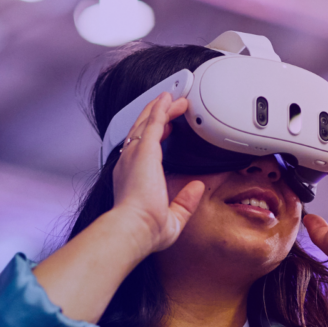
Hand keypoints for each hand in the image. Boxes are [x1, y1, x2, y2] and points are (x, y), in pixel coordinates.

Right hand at [110, 92, 205, 255]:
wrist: (134, 228)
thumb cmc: (146, 230)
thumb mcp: (173, 218)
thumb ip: (184, 202)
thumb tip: (197, 187)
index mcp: (132, 178)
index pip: (143, 149)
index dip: (155, 136)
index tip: (167, 129)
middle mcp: (129, 163)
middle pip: (142, 130)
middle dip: (156, 115)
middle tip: (169, 104)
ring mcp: (135, 154)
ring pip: (147, 121)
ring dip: (160, 108)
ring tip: (173, 96)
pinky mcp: (144, 149)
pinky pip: (154, 121)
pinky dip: (161, 108)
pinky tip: (169, 98)